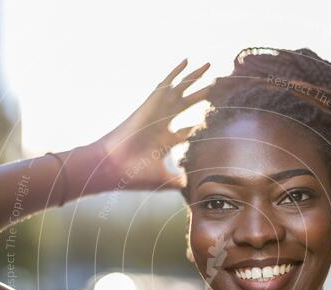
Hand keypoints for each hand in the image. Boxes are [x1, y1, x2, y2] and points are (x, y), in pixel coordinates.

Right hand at [95, 59, 210, 191]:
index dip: (199, 126)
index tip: (213, 120)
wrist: (114, 165)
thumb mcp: (163, 180)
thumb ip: (179, 181)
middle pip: (186, 105)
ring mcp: (158, 112)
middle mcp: (163, 123)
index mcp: (165, 141)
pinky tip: (188, 60)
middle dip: (201, 95)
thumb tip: (192, 187)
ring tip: (209, 66)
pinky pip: (166, 83)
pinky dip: (176, 72)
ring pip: (180, 89)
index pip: (187, 130)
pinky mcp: (152, 104)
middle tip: (216, 86)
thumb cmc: (134, 174)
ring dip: (194, 77)